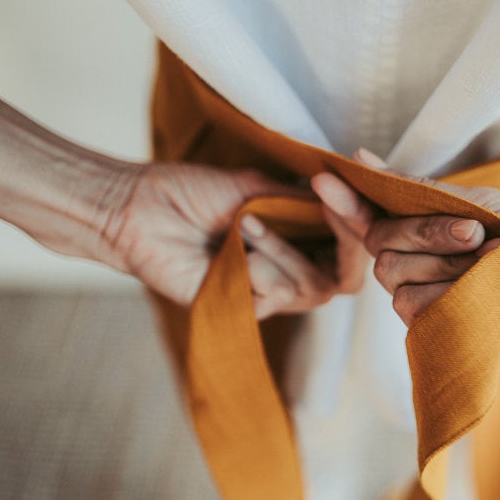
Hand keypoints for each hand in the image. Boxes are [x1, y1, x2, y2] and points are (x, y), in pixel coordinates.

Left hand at [103, 162, 367, 318]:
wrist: (139, 208)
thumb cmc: (193, 194)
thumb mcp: (261, 190)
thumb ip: (306, 205)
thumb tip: (353, 202)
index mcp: (296, 242)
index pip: (350, 247)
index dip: (360, 221)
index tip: (345, 187)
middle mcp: (288, 272)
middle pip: (345, 278)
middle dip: (347, 238)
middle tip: (331, 202)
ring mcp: (265, 295)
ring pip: (313, 286)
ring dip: (284, 248)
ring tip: (246, 222)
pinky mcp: (241, 312)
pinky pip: (276, 293)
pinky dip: (260, 264)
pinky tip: (230, 247)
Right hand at [311, 150, 499, 361]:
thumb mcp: (475, 202)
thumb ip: (415, 193)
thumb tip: (362, 158)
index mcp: (429, 237)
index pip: (372, 221)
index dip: (347, 203)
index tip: (325, 179)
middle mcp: (424, 270)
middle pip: (378, 248)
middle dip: (424, 233)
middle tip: (475, 233)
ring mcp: (433, 305)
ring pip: (393, 280)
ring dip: (444, 263)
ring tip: (493, 266)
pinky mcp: (446, 338)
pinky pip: (416, 312)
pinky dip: (450, 296)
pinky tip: (487, 297)